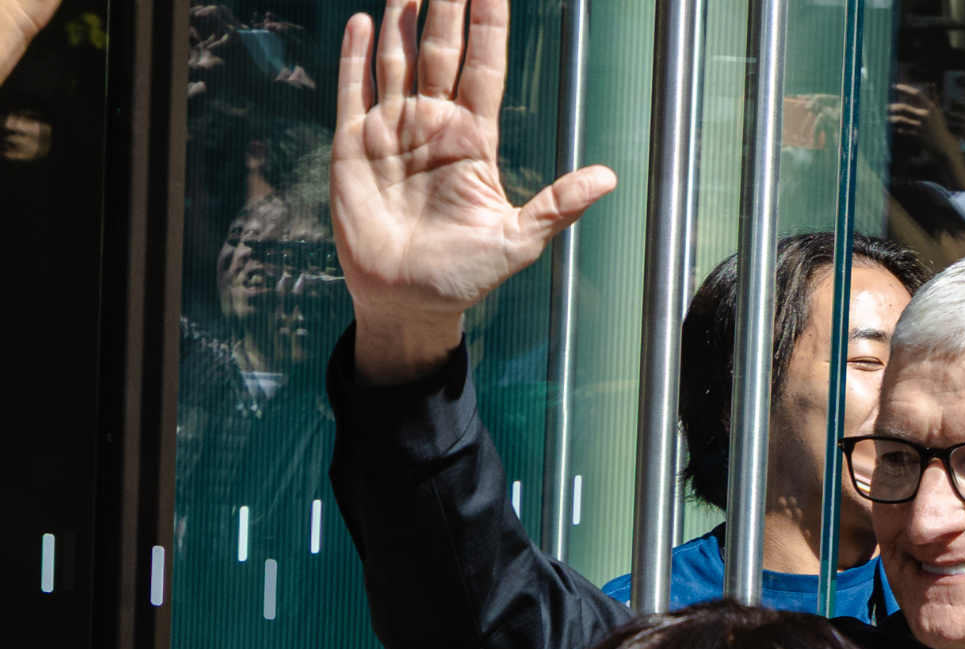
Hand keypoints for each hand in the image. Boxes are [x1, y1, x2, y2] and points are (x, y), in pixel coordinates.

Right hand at [332, 0, 616, 384]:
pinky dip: (357, 57)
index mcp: (473, 140)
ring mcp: (393, 132)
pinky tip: (363, 23)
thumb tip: (610, 178)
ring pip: (398, 60)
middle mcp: (434, 126)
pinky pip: (355, 92)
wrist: (406, 303)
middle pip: (441, 50)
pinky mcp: (354, 147)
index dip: (489, 24)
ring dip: (402, 18)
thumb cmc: (463, 277)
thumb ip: (558, 205)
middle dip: (446, 5)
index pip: (484, 66)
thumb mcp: (518, 242)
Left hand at [888, 83, 958, 156]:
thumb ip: (933, 96)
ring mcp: (920, 126)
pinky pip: (902, 131)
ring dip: (893, 118)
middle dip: (894, 106)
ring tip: (888, 118)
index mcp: (930, 107)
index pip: (915, 94)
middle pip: (904, 107)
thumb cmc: (939, 125)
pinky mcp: (916, 136)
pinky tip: (894, 128)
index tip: (895, 86)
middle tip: (888, 106)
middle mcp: (924, 115)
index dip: (904, 89)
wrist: (942, 143)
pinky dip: (897, 129)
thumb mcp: (938, 110)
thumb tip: (930, 83)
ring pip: (901, 119)